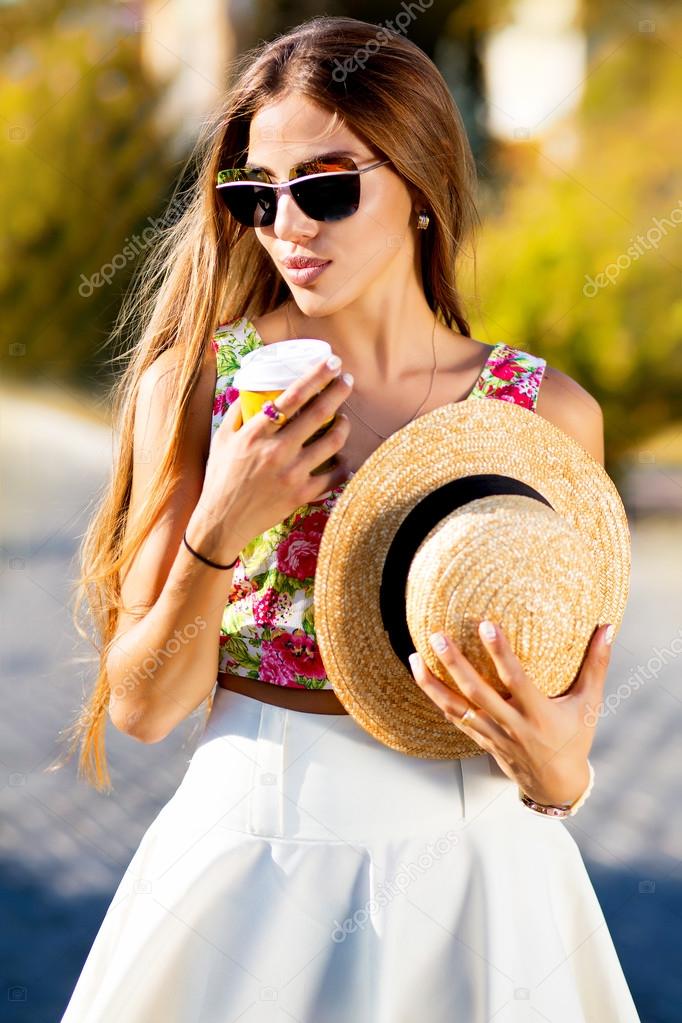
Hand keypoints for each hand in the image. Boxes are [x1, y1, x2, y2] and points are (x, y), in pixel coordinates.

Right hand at [198, 354, 353, 554]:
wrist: (222, 521)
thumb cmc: (221, 477)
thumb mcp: (222, 439)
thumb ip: (238, 412)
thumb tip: (252, 389)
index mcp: (256, 433)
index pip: (292, 397)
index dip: (316, 376)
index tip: (332, 362)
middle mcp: (276, 450)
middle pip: (318, 413)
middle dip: (338, 391)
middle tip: (348, 380)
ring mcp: (292, 473)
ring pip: (332, 442)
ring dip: (343, 425)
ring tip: (343, 419)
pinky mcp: (302, 495)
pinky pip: (334, 476)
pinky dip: (343, 465)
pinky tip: (343, 458)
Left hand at [408, 621, 613, 806]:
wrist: (555, 785)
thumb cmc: (574, 738)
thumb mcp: (590, 704)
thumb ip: (597, 664)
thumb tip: (608, 626)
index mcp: (539, 714)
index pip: (517, 680)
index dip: (502, 654)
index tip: (486, 625)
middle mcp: (512, 725)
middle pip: (477, 693)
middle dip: (456, 664)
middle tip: (437, 635)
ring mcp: (492, 735)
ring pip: (456, 708)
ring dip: (432, 683)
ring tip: (414, 656)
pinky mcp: (479, 739)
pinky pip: (452, 717)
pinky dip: (435, 697)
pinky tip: (420, 674)